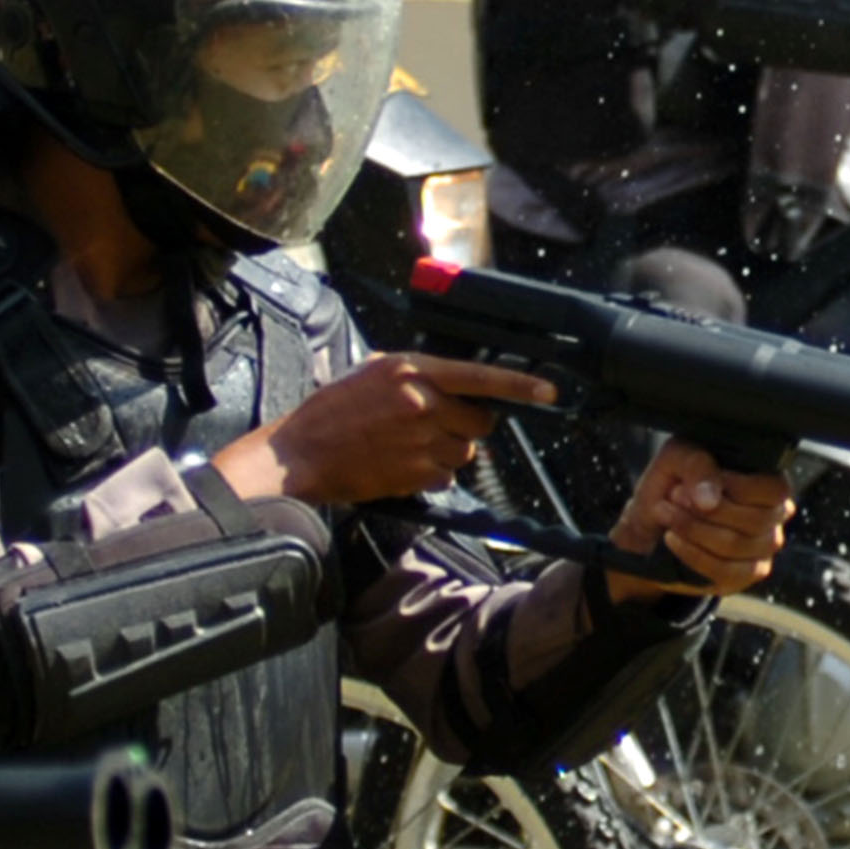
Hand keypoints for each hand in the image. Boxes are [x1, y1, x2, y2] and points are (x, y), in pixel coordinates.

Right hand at [219, 353, 554, 508]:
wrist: (300, 453)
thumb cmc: (333, 410)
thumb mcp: (373, 373)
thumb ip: (417, 375)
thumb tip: (456, 384)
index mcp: (412, 371)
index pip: (480, 376)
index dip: (520, 386)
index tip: (549, 391)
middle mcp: (423, 403)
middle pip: (479, 422)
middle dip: (465, 427)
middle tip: (435, 427)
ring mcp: (421, 442)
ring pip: (464, 453)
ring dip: (446, 453)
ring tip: (407, 447)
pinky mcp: (415, 475)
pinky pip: (445, 477)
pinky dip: (430, 476)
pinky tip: (399, 465)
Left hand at [602, 440, 794, 600]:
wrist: (652, 519)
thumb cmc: (675, 480)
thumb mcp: (679, 458)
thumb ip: (698, 467)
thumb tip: (709, 500)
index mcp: (769, 482)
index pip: (775, 490)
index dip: (737, 487)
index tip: (697, 481)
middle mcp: (775, 517)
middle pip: (755, 521)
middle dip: (705, 510)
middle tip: (672, 495)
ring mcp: (763, 549)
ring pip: (736, 546)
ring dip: (693, 529)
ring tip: (665, 513)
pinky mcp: (744, 575)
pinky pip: (724, 571)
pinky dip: (692, 554)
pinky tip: (671, 538)